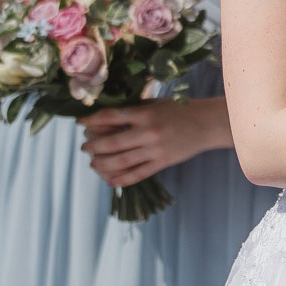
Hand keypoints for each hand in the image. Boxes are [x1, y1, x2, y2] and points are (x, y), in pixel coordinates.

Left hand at [80, 99, 227, 189]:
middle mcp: (148, 132)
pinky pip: (138, 174)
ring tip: (93, 164)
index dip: (92, 120)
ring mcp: (155, 149)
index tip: (80, 122)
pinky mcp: (162, 163)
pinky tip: (110, 181)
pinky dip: (122, 179)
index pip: (111, 116)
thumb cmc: (178, 110)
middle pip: (112, 142)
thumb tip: (105, 118)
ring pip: (121, 161)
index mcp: (145, 113)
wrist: (205, 124)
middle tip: (84, 147)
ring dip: (102, 164)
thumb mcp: (154, 104)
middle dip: (94, 146)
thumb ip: (133, 110)